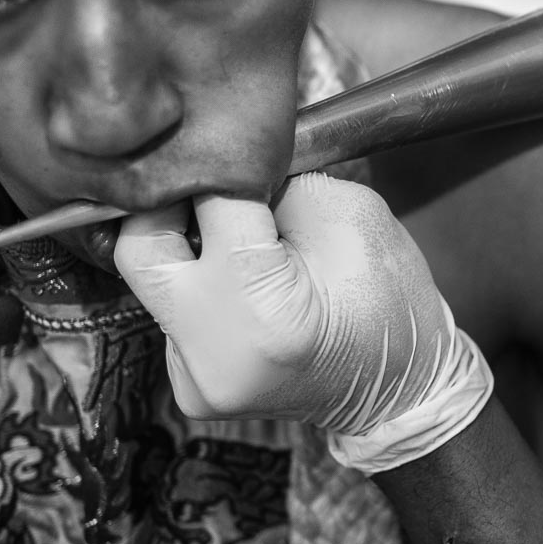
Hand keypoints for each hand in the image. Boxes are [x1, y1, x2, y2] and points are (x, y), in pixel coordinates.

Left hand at [114, 175, 492, 472]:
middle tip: (207, 184)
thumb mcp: (352, 216)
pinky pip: (172, 317)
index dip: (229, 167)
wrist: (403, 392)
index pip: (212, 201)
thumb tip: (230, 165)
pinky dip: (199, 290)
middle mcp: (211, 351)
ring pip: (154, 283)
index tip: (243, 151)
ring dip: (188, 249)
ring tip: (236, 239)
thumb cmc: (390, 306)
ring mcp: (193, 378)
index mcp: (259, 308)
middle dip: (168, 204)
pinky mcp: (189, 387)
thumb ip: (281, 184)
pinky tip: (239, 287)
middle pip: (139, 247)